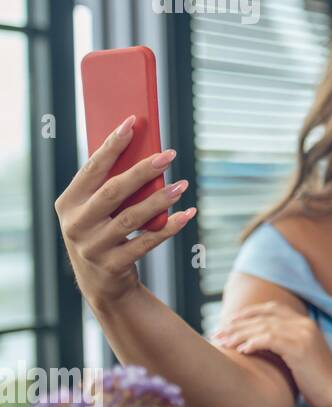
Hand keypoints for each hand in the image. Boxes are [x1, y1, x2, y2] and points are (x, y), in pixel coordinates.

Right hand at [54, 115, 195, 308]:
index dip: (112, 145)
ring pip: (131, 217)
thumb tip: (145, 151)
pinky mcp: (113, 265)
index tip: (132, 122)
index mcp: (69, 202)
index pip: (92, 168)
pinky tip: (187, 214)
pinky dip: (169, 227)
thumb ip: (111, 186)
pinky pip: (147, 242)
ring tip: (182, 185)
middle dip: (143, 170)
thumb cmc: (104, 232)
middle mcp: (76, 224)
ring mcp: (93, 247)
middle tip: (170, 154)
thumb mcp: (96, 211)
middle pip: (114, 191)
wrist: (102, 283)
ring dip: (160, 199)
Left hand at [211, 302, 331, 406]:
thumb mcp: (302, 356)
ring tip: (223, 342)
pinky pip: (269, 339)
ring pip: (263, 327)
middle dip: (237, 323)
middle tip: (217, 333)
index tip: (230, 320)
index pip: (273, 308)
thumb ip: (286, 345)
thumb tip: (260, 345)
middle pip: (264, 316)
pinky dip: (252, 343)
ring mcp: (302, 335)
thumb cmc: (317, 380)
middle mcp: (304, 324)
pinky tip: (241, 350)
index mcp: (305, 323)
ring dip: (239, 334)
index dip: (249, 312)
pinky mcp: (298, 348)